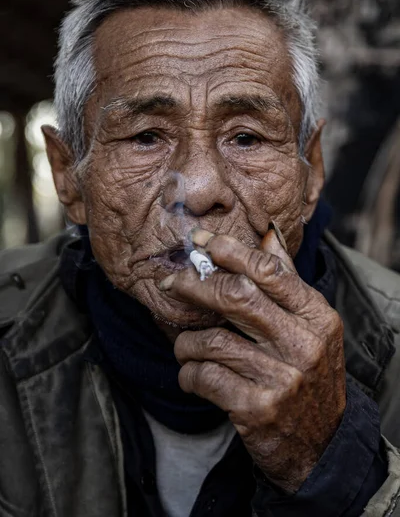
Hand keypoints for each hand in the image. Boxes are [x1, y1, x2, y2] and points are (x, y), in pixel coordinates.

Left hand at [159, 228, 345, 492]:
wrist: (321, 444)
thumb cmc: (308, 376)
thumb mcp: (310, 327)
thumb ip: (286, 282)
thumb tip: (268, 234)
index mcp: (316, 317)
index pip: (268, 271)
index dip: (229, 251)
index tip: (200, 242)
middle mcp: (303, 344)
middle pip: (236, 297)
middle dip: (195, 285)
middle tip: (171, 283)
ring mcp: (282, 378)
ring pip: (212, 340)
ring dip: (187, 343)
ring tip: (186, 349)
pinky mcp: (258, 408)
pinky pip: (205, 376)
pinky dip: (188, 374)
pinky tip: (191, 376)